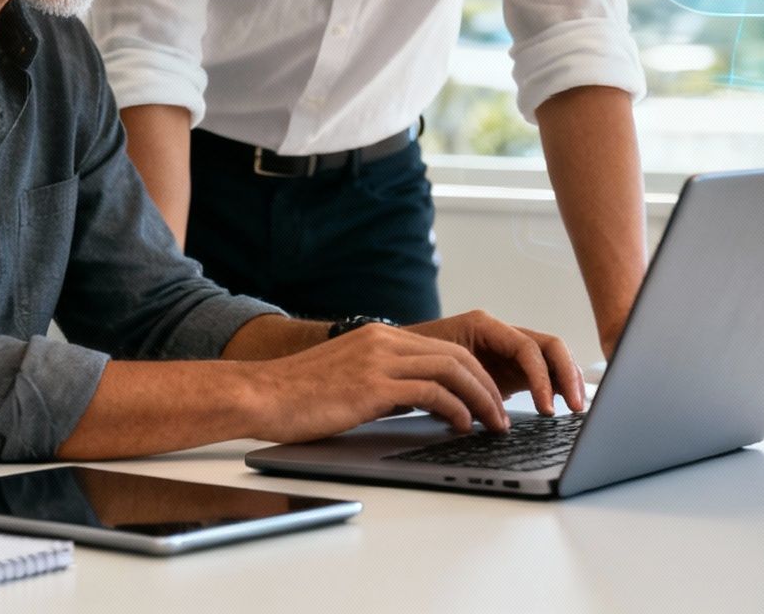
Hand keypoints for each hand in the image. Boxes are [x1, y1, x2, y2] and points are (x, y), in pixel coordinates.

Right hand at [244, 324, 514, 443]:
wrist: (261, 396)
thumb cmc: (298, 397)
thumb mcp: (350, 379)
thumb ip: (383, 382)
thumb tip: (418, 403)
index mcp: (379, 337)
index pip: (445, 348)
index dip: (474, 374)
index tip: (489, 399)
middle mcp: (383, 341)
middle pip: (456, 355)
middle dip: (487, 386)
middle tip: (502, 415)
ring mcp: (378, 360)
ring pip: (451, 370)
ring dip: (479, 399)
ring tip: (492, 424)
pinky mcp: (372, 385)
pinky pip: (430, 392)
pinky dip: (454, 408)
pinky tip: (460, 426)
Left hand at [403, 310, 585, 415]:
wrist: (395, 362)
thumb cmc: (412, 362)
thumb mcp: (436, 374)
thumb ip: (463, 390)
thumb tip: (489, 419)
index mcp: (484, 326)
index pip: (527, 347)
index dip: (542, 377)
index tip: (546, 408)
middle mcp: (500, 334)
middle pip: (548, 347)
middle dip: (567, 375)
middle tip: (575, 407)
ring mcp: (506, 351)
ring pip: (549, 358)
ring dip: (566, 380)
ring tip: (575, 407)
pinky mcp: (509, 369)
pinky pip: (541, 372)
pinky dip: (554, 387)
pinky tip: (561, 406)